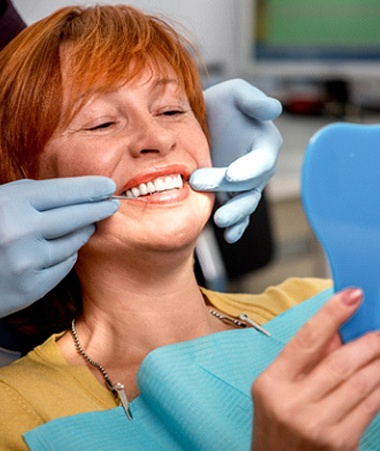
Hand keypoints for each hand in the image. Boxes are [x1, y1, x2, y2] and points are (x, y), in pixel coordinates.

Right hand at [0, 176, 118, 316]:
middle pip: (77, 216)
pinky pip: (65, 265)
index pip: (64, 191)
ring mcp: (26, 262)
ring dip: (83, 232)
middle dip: (99, 208)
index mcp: (10, 204)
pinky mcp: (31, 287)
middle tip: (112, 203)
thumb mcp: (0, 202)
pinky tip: (63, 249)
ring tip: (86, 224)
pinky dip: (67, 254)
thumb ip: (32, 196)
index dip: (90, 188)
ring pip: (74, 242)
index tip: (108, 186)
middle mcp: (19, 232)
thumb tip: (78, 192)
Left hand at [190, 79, 282, 242]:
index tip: (232, 175)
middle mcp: (257, 168)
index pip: (262, 161)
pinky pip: (238, 214)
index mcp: (264, 144)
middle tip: (200, 184)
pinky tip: (229, 235)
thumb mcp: (234, 93)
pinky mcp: (231, 196)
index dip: (249, 169)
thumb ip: (252, 100)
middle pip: (250, 186)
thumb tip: (273, 109)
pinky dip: (236, 227)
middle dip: (230, 190)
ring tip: (220, 221)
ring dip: (235, 215)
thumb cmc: (221, 105)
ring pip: (245, 204)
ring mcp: (244, 185)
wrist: (201, 122)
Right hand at [251, 288, 379, 449]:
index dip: (331, 314)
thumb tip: (337, 330)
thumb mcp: (277, 388)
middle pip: (340, 362)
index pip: (306, 339)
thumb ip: (305, 358)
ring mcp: (318, 425)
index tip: (352, 295)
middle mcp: (292, 404)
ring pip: (361, 383)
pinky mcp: (340, 442)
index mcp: (271, 383)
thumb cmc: (275, 425)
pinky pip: (371, 406)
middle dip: (368, 341)